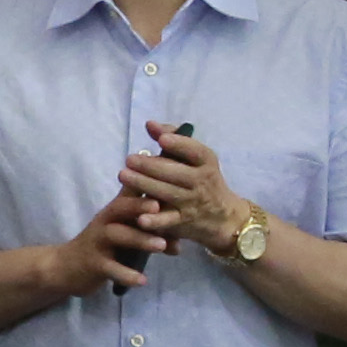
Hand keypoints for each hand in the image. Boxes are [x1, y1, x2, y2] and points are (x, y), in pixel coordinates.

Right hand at [37, 181, 164, 301]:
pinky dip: (127, 274)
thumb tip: (181, 233)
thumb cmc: (102, 246)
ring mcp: (97, 242)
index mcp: (114, 211)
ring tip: (162, 246)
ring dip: (140, 239)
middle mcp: (105, 221)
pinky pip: (111, 268)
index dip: (144, 183)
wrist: (66, 267)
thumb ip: (149, 230)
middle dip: (140, 206)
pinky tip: (143, 280)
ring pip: (118, 236)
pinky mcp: (93, 264)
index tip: (165, 178)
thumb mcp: (121, 230)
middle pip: (121, 208)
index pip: (130, 193)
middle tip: (160, 208)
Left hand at [119, 118, 246, 259]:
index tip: (161, 139)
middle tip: (129, 159)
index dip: (179, 145)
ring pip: (168, 193)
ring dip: (145, 185)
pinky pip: (168, 221)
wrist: (223, 216)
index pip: (195, 151)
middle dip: (151, 166)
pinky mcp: (183, 221)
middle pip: (176, 173)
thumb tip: (150, 124)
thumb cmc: (200, 178)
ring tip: (123, 175)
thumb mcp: (195, 157)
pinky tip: (140, 218)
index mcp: (205, 162)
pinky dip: (155, 221)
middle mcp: (200, 181)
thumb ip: (173, 138)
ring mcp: (192, 202)